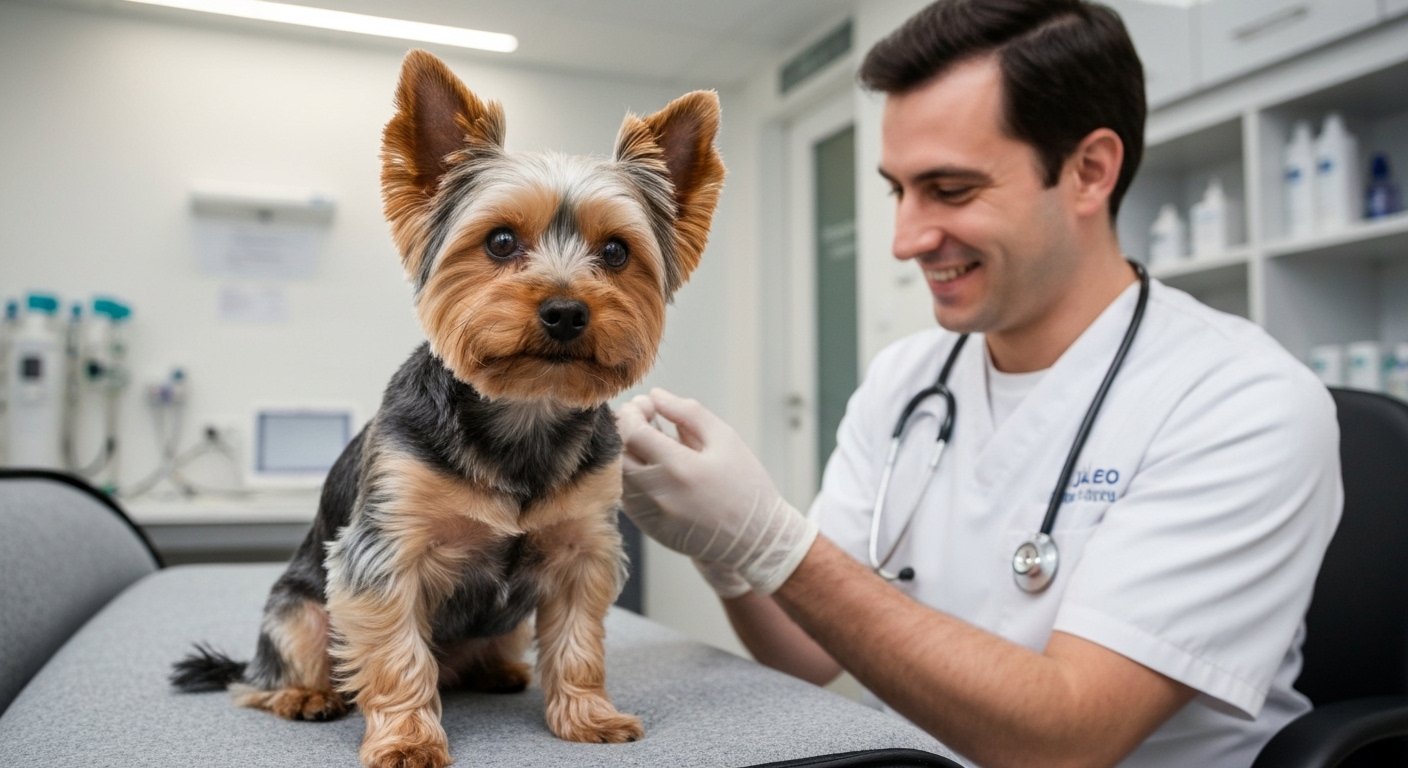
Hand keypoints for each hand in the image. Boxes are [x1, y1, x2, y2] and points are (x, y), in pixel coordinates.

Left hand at [615, 388, 817, 594]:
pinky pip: (625, 493)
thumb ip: (688, 413)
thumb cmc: (745, 484)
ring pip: (617, 473)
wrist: (754, 540)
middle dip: (624, 428)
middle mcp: (659, 494)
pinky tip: (653, 465)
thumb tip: (654, 394)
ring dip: (626, 451)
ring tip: (649, 439)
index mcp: (681, 468)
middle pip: (618, 452)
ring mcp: (650, 515)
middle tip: (643, 417)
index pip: (632, 431)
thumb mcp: (725, 439)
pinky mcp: (647, 528)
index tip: (645, 404)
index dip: (632, 411)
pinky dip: (632, 474)